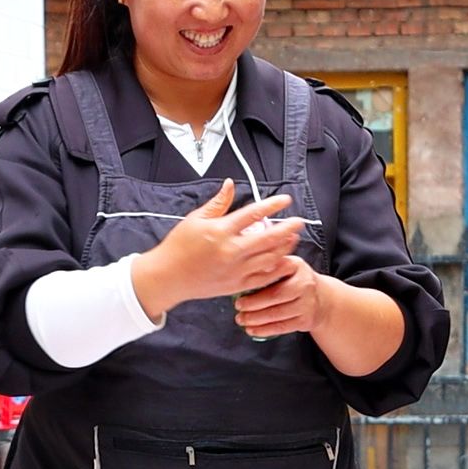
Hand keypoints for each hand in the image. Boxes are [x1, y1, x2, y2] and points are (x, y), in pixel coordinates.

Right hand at [131, 179, 303, 315]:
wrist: (168, 277)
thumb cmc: (178, 246)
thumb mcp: (195, 219)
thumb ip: (218, 202)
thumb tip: (230, 184)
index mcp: (220, 231)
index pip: (253, 214)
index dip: (272, 205)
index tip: (285, 200)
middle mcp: (231, 251)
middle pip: (269, 238)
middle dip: (288, 228)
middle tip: (299, 221)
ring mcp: (236, 270)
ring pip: (270, 258)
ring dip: (285, 247)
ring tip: (293, 237)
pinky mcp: (237, 284)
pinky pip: (264, 277)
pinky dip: (277, 268)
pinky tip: (285, 260)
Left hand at [233, 256, 326, 337]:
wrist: (320, 298)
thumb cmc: (294, 281)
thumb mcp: (285, 267)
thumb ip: (269, 268)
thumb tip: (242, 273)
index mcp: (296, 266)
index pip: (273, 275)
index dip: (255, 287)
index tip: (239, 296)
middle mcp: (305, 284)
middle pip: (275, 296)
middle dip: (253, 305)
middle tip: (238, 309)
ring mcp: (308, 303)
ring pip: (278, 314)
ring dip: (256, 319)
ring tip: (242, 320)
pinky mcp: (307, 320)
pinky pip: (283, 327)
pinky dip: (265, 330)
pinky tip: (252, 330)